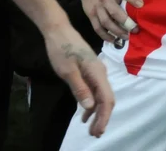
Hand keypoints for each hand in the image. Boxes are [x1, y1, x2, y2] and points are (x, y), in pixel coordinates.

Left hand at [43, 23, 113, 137]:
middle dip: (103, 117)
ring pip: (101, 96)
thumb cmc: (62, 50)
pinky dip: (92, 104)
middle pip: (106, 99)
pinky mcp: (89, 71)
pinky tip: (85, 114)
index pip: (106, 99)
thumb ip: (80, 89)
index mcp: (97, 73)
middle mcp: (100, 73)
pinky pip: (95, 91)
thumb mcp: (68, 71)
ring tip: (90, 128)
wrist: (59, 31)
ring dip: (97, 112)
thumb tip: (90, 107)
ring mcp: (96, 72)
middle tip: (94, 134)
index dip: (104, 116)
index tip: (97, 131)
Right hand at [75, 0, 142, 44]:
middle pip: (115, 12)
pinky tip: (113, 40)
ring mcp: (97, 8)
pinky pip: (98, 28)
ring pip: (106, 22)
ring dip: (117, 31)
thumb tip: (144, 3)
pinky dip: (105, 35)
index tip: (142, 6)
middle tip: (136, 30)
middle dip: (126, 23)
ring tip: (127, 37)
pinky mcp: (90, 15)